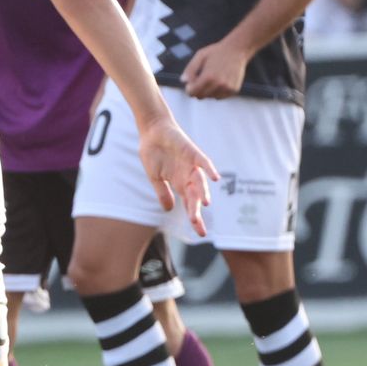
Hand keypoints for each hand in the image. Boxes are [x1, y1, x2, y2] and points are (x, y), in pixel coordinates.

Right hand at [139, 116, 218, 237]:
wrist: (152, 130)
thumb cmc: (153, 153)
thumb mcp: (155, 177)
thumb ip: (163, 192)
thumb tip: (169, 210)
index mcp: (179, 184)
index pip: (190, 205)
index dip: (196, 218)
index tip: (201, 234)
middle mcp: (188, 177)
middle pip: (196, 197)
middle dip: (197, 211)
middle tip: (199, 226)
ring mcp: (191, 165)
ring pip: (199, 181)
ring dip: (202, 192)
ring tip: (205, 203)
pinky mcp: (192, 152)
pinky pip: (203, 162)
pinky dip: (209, 169)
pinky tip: (214, 178)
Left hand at [181, 38, 249, 98]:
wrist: (237, 50)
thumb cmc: (216, 52)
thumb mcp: (200, 56)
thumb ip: (190, 69)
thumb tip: (183, 81)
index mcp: (208, 77)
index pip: (193, 92)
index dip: (189, 89)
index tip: (190, 84)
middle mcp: (219, 84)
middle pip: (201, 96)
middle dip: (198, 90)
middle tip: (201, 79)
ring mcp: (227, 88)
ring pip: (211, 97)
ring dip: (208, 91)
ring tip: (212, 77)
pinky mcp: (234, 90)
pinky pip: (220, 96)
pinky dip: (218, 91)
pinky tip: (220, 80)